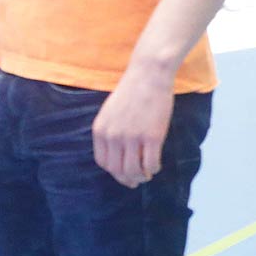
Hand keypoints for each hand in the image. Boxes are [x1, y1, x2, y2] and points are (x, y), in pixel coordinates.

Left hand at [92, 66, 174, 188]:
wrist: (148, 76)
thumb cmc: (131, 93)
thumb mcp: (110, 113)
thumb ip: (110, 132)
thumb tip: (117, 157)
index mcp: (100, 130)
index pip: (103, 162)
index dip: (114, 172)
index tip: (123, 173)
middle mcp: (113, 136)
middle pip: (118, 170)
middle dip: (128, 179)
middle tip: (137, 180)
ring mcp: (132, 137)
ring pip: (134, 171)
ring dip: (141, 177)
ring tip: (147, 174)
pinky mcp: (152, 137)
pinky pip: (151, 164)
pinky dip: (153, 169)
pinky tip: (155, 165)